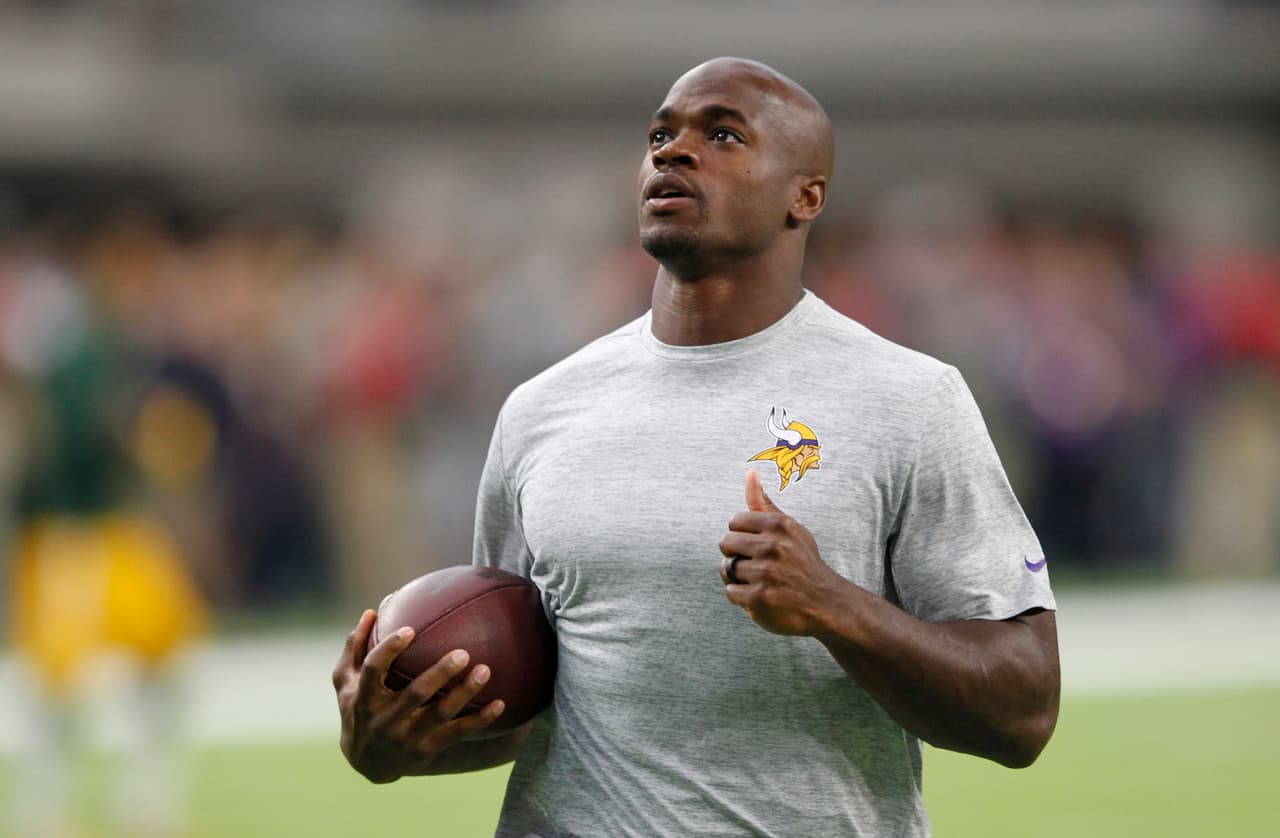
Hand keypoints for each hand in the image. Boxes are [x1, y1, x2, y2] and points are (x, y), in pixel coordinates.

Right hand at [332, 610, 505, 782]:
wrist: (367, 763)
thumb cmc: (359, 709)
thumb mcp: (345, 683)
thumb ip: (354, 647)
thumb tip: (371, 612)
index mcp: (363, 697)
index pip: (373, 670)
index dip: (390, 650)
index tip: (410, 630)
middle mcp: (384, 720)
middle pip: (414, 694)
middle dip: (440, 673)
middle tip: (463, 653)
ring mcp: (405, 738)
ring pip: (439, 714)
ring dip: (464, 693)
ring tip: (485, 671)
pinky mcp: (425, 751)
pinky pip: (456, 734)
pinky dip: (479, 720)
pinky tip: (500, 703)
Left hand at [718, 470, 848, 635]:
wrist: (826, 602)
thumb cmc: (802, 562)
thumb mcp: (789, 529)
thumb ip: (764, 503)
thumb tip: (749, 473)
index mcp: (779, 525)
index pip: (734, 522)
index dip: (743, 536)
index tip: (758, 546)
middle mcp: (773, 546)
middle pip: (726, 543)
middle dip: (736, 555)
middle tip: (758, 565)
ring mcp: (766, 573)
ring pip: (727, 569)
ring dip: (740, 578)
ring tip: (762, 582)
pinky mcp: (760, 598)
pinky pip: (731, 591)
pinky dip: (742, 597)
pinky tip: (763, 597)